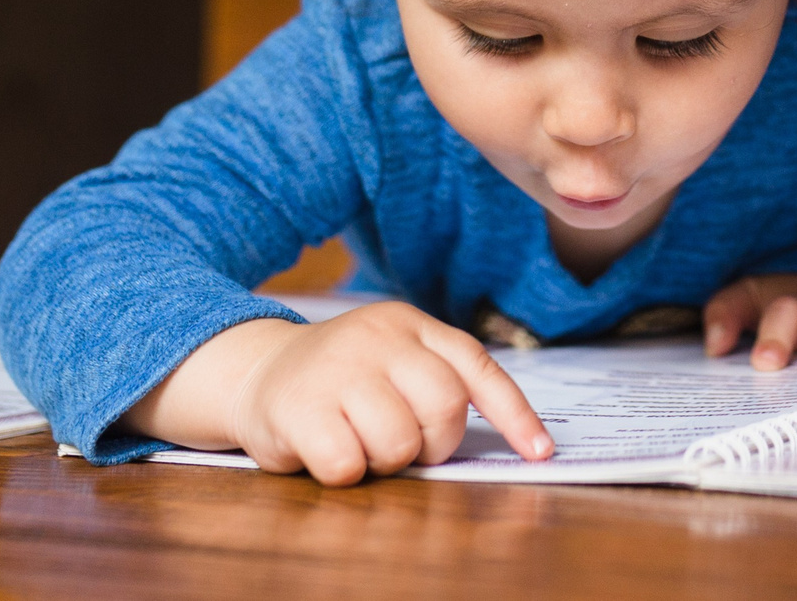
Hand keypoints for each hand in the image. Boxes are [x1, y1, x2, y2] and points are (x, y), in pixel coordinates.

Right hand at [128, 303, 551, 485]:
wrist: (255, 371)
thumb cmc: (343, 379)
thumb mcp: (394, 360)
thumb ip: (440, 382)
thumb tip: (516, 440)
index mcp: (409, 325)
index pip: (475, 366)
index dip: (514, 413)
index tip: (540, 453)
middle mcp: (377, 338)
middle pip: (443, 408)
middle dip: (432, 443)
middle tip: (404, 444)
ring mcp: (337, 369)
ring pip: (398, 441)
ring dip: (384, 460)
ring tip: (359, 442)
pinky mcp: (298, 406)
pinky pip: (347, 464)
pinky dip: (343, 472)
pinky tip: (325, 450)